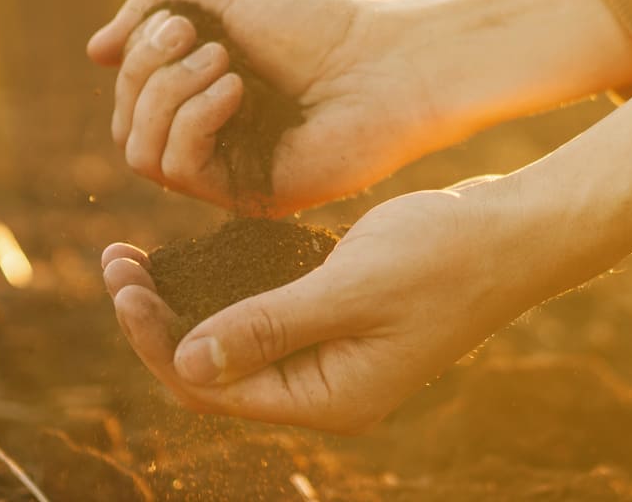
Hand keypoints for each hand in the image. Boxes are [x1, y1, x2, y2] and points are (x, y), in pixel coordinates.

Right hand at [87, 0, 432, 215]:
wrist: (389, 60)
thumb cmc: (320, 26)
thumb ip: (154, 12)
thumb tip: (94, 52)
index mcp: (200, 99)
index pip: (129, 96)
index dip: (137, 57)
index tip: (181, 21)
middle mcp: (208, 142)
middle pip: (126, 126)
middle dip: (146, 73)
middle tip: (195, 38)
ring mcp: (226, 173)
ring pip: (141, 154)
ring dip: (167, 96)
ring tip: (223, 63)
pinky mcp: (246, 196)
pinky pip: (179, 171)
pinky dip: (194, 120)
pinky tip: (237, 89)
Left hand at [101, 180, 556, 432]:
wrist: (517, 231)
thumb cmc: (444, 255)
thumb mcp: (349, 287)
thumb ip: (268, 325)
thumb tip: (185, 358)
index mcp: (328, 399)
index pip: (213, 386)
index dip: (155, 339)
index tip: (122, 282)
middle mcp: (324, 391)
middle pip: (213, 371)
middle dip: (156, 320)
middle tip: (114, 260)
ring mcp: (331, 360)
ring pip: (231, 342)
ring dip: (181, 303)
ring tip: (131, 257)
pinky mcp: (336, 325)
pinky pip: (260, 319)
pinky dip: (220, 290)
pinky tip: (189, 254)